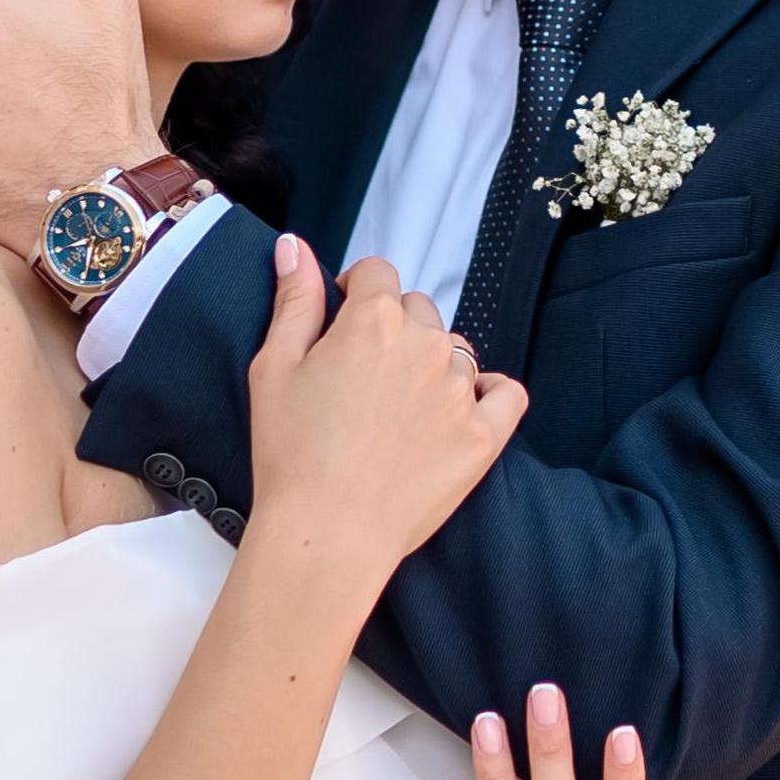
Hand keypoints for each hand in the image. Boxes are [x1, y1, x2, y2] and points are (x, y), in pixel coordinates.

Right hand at [247, 243, 523, 605]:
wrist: (326, 535)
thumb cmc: (290, 454)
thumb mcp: (273, 366)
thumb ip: (294, 298)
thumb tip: (295, 245)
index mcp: (373, 320)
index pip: (378, 273)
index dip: (356, 291)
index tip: (342, 321)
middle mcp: (426, 345)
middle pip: (418, 309)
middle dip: (393, 328)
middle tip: (363, 377)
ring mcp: (461, 391)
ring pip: (456, 351)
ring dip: (433, 364)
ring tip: (398, 408)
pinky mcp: (484, 437)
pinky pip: (505, 393)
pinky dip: (489, 393)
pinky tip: (463, 407)